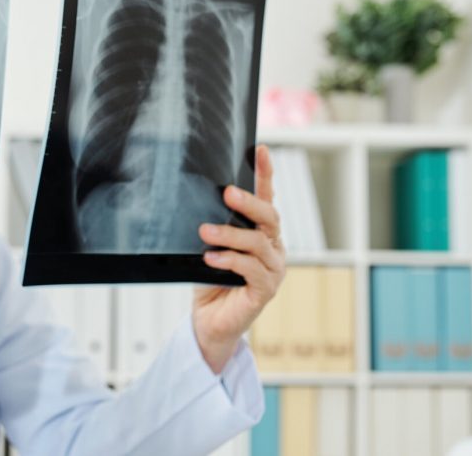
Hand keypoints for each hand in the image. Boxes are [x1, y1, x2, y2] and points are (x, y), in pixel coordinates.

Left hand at [193, 145, 286, 373]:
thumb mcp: (208, 247)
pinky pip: (252, 269)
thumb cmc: (209, 282)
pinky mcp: (266, 290)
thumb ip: (213, 227)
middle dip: (249, 201)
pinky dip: (230, 260)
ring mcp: (273, 269)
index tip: (259, 149)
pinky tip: (211, 258)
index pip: (266, 198)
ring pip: (259, 242)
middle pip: (270, 217)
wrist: (208, 322)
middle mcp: (273, 248)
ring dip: (230, 234)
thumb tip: (199, 202)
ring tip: (205, 231)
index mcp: (261, 234)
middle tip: (226, 192)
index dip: (265, 174)